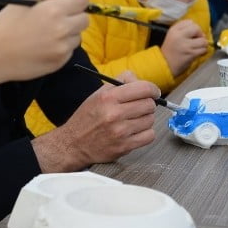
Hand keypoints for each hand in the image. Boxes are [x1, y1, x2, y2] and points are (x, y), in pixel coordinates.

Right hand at [0, 0, 87, 92]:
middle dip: (76, 16)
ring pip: (77, 37)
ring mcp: (63, 48)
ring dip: (69, 33)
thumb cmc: (6, 23)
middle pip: (85, 20)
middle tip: (61, 18)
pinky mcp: (60, 62)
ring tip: (49, 34)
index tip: (74, 1)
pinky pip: (69, 51)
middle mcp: (63, 29)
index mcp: (55, 10)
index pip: (83, 1)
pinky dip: (61, 47)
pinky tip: (44, 47)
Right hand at [33, 78, 158, 171]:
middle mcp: (114, 114)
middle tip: (140, 107)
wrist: (74, 144)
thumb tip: (140, 81)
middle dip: (148, 104)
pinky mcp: (124, 146)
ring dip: (145, 119)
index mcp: (108, 97)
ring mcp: (120, 131)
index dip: (153, 89)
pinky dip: (145, 133)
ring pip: (150, 120)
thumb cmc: (87, 117)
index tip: (153, 92)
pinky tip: (135, 131)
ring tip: (133, 120)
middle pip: (149, 104)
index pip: (143, 88)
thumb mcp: (98, 94)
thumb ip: (120, 82)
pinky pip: (149, 136)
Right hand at [161, 19, 208, 76]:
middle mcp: (179, 35)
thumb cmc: (169, 51)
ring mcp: (185, 45)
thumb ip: (182, 30)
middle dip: (200, 34)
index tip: (192, 34)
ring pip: (203, 40)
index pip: (189, 22)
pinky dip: (203, 51)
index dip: (193, 27)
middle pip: (197, 28)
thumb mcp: (172, 36)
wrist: (165, 64)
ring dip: (203, 44)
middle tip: (197, 40)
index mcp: (174, 30)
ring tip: (198, 47)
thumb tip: (198, 30)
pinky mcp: (191, 53)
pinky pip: (203, 49)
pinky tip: (198, 53)